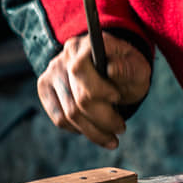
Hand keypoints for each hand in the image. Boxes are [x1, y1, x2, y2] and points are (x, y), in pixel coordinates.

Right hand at [37, 32, 150, 148]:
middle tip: (120, 129)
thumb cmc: (126, 69)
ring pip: (68, 114)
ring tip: (111, 137)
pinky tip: (93, 129)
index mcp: (86, 45)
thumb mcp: (137, 67)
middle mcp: (65, 56)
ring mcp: (52, 73)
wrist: (111, 67)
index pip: (79, 70)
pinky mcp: (46, 89)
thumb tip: (112, 69)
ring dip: (92, 131)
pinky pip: (59, 119)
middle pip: (75, 98)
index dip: (98, 90)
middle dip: (102, 119)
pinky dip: (78, 129)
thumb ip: (128, 68)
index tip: (117, 98)